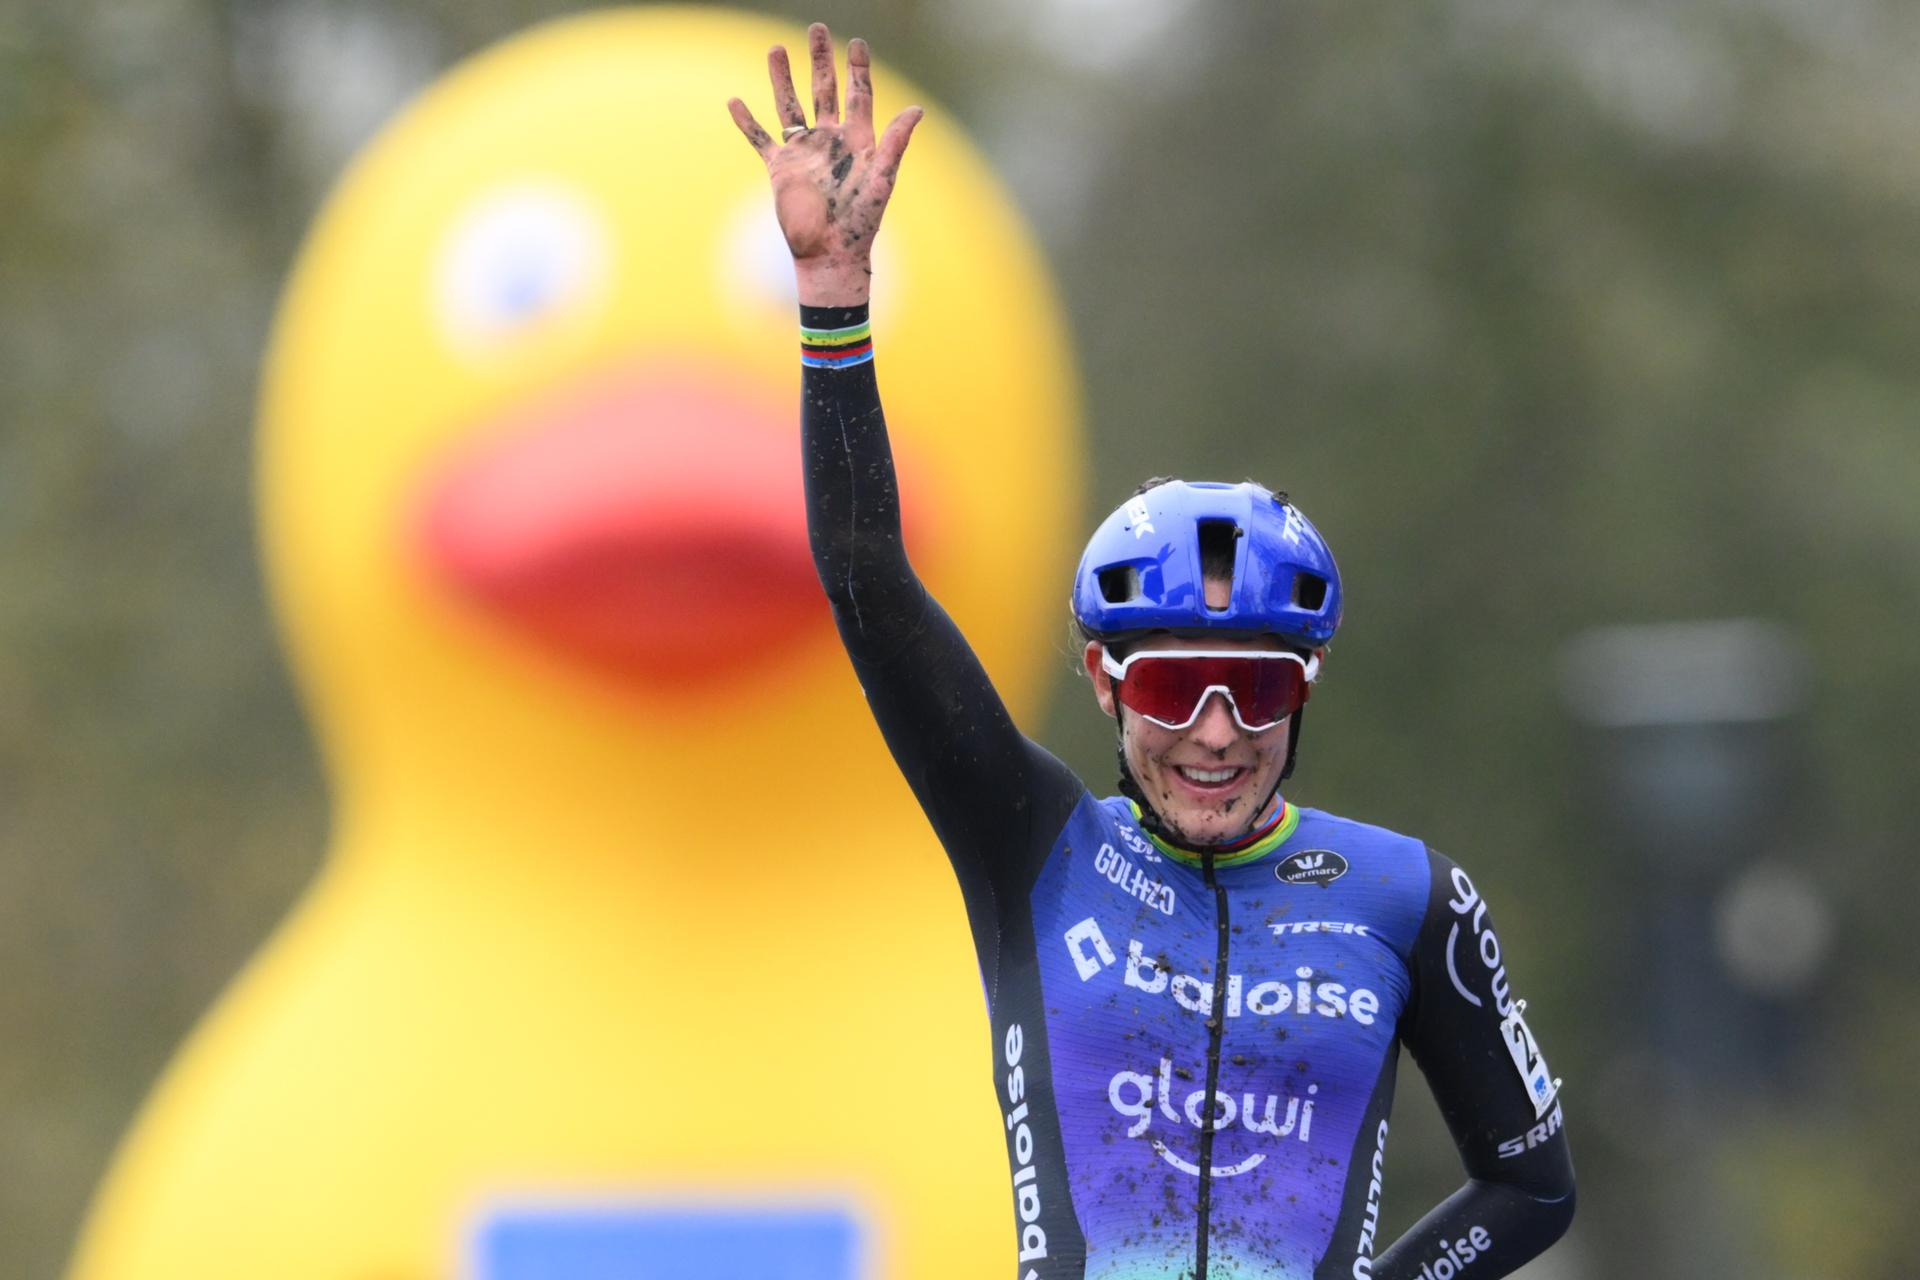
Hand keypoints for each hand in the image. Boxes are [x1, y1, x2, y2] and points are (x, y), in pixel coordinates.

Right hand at [727, 23, 921, 306]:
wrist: (831, 255)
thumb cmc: (862, 224)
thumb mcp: (882, 180)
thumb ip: (895, 143)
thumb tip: (916, 109)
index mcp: (858, 141)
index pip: (859, 94)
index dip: (858, 68)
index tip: (857, 42)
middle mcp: (830, 141)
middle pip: (824, 90)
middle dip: (821, 60)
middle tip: (817, 29)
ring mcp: (804, 153)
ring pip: (790, 106)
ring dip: (783, 79)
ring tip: (776, 49)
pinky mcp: (781, 169)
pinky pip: (761, 139)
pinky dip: (747, 122)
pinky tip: (734, 101)